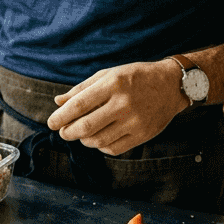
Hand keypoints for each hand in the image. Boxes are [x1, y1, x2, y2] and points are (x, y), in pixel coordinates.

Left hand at [45, 59, 188, 155]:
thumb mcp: (108, 74)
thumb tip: (58, 102)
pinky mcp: (143, 135)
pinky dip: (101, 146)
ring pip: (98, 141)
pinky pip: (114, 148)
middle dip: (68, 132)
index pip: (79, 105)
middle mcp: (124, 103)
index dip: (61, 117)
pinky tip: (99, 138)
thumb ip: (82, 88)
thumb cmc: (135, 77)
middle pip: (86, 126)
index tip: (51, 123)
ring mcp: (135, 121)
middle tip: (63, 132)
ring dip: (84, 140)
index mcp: (113, 84)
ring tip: (81, 134)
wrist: (171, 85)